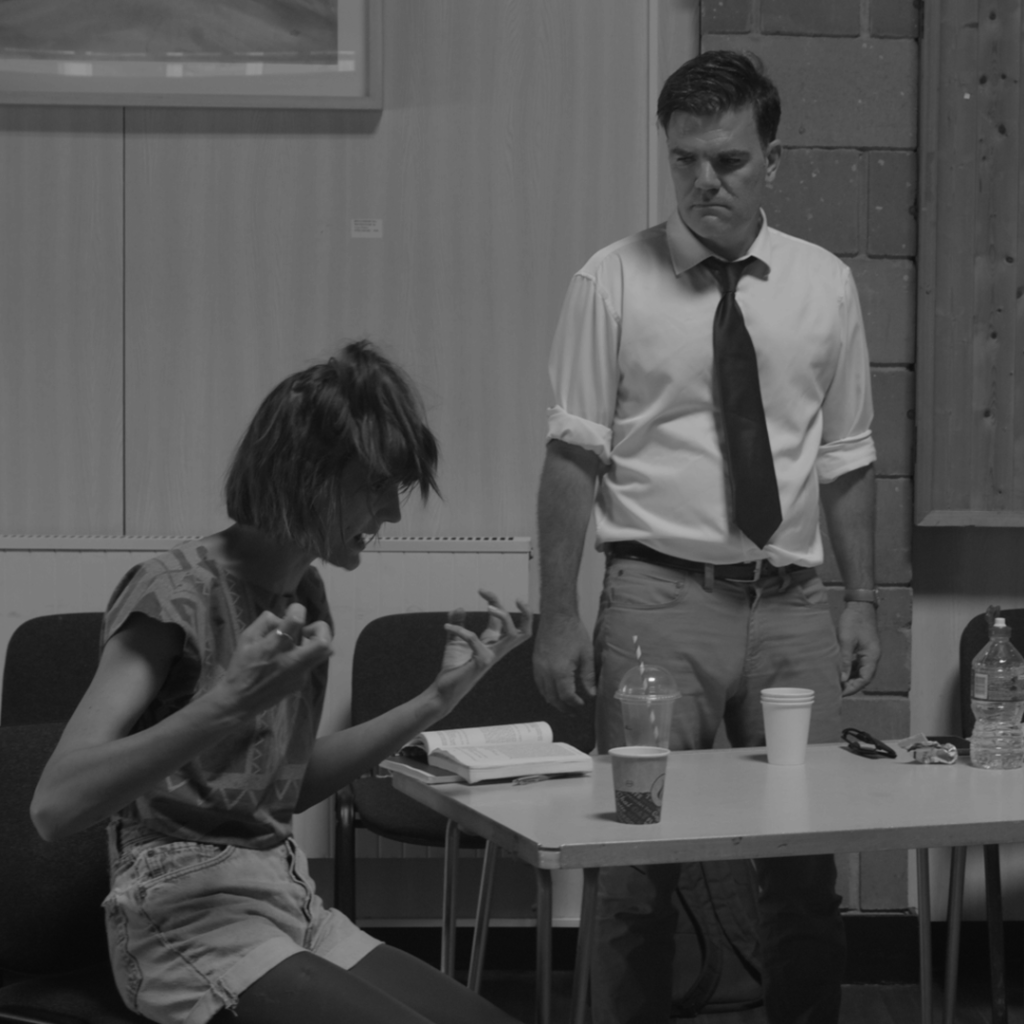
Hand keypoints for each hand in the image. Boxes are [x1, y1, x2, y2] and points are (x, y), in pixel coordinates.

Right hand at [211, 603, 332, 716]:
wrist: (240, 700)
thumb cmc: (241, 667)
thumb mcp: (246, 638)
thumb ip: (265, 622)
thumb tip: (282, 617)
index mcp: (274, 646)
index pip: (297, 620)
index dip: (297, 610)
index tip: (291, 612)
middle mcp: (291, 660)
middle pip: (323, 642)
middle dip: (321, 629)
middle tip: (307, 630)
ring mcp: (299, 673)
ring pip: (325, 653)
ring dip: (318, 642)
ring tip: (302, 642)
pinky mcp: (301, 682)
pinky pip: (312, 664)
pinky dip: (306, 656)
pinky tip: (290, 659)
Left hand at [431, 590, 531, 710]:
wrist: (443, 690)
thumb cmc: (453, 668)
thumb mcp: (455, 641)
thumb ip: (457, 623)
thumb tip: (460, 607)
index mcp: (493, 643)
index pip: (503, 620)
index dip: (496, 601)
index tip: (482, 590)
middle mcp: (497, 650)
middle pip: (525, 631)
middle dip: (526, 613)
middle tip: (516, 598)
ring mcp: (491, 656)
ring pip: (514, 634)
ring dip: (504, 616)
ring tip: (487, 606)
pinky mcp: (481, 662)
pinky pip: (475, 639)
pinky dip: (461, 630)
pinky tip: (447, 626)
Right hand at [532, 612, 594, 709]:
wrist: (556, 616)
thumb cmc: (573, 633)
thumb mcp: (586, 654)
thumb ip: (588, 676)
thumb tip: (591, 694)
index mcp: (560, 672)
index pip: (566, 696)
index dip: (575, 703)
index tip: (582, 704)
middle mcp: (546, 673)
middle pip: (553, 698)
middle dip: (563, 707)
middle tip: (573, 711)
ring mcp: (538, 668)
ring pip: (544, 692)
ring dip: (554, 701)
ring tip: (564, 705)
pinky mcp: (535, 663)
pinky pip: (539, 683)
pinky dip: (546, 691)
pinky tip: (553, 691)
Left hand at [837, 601, 879, 695]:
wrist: (859, 606)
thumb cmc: (853, 621)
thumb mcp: (846, 641)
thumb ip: (845, 660)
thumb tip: (841, 679)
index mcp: (872, 657)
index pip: (864, 679)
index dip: (853, 688)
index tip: (840, 693)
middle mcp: (872, 657)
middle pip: (863, 677)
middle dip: (850, 685)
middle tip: (835, 690)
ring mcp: (868, 653)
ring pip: (860, 671)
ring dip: (849, 678)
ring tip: (835, 683)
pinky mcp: (863, 649)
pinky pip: (857, 664)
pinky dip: (849, 669)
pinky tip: (838, 671)